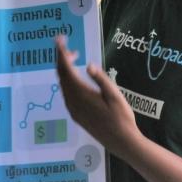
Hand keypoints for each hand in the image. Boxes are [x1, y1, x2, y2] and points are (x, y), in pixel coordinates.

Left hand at [54, 36, 141, 155]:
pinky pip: (66, 94)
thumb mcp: (115, 95)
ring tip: (75, 59)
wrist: (121, 142)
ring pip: (62, 85)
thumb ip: (100, 79)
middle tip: (71, 48)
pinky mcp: (76, 115)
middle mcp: (73, 102)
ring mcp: (73, 110)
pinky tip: (77, 79)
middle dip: (62, 59)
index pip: (66, 69)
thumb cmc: (122, 117)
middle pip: (61, 76)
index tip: (59, 39)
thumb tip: (88, 65)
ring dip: (65, 71)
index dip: (61, 52)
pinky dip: (68, 82)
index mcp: (82, 94)